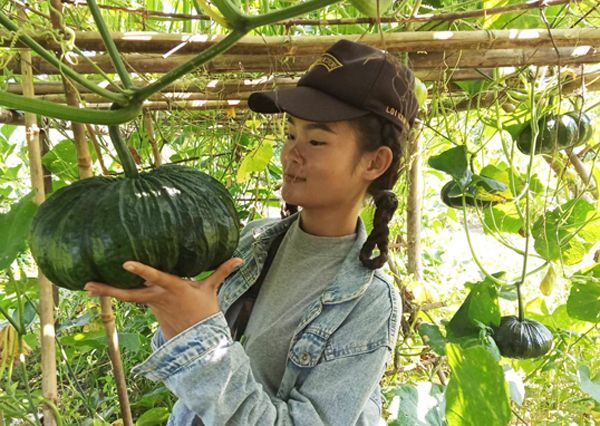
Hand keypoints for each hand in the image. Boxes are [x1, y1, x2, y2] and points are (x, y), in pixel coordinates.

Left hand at [84, 258, 243, 340]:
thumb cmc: (204, 309)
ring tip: (87, 285)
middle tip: (87, 285)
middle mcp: (158, 295)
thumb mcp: (212, 289)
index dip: (141, 270)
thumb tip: (239, 258)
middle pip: (129, 293)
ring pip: (127, 296)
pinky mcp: (149, 308)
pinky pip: (133, 297)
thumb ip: (222, 271)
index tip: (125, 263)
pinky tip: (104, 287)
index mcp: (173, 287)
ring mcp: (151, 304)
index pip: (155, 276)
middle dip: (109, 289)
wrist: (197, 338)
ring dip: (107, 291)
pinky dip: (119, 292)